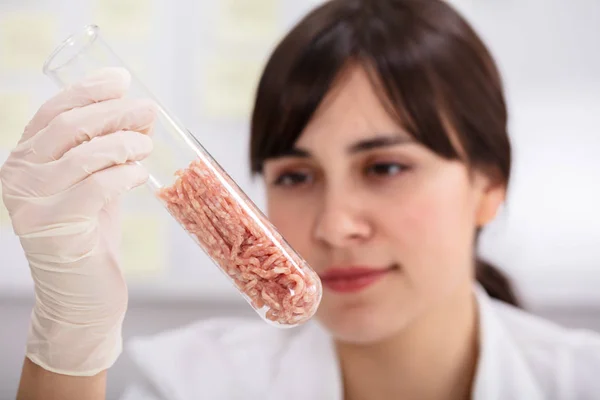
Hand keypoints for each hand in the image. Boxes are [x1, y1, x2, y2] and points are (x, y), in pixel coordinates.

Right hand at [0, 68, 156, 375]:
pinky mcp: (53, 228)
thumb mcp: (98, 183)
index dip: (88, 90)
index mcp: (26, 159)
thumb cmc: (91, 235)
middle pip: (67, 127)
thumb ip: (109, 152)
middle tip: (148, 109)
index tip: (121, 78)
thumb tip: (140, 114)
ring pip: (81, 154)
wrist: (81, 295)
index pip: (53, 111)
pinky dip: (123, 175)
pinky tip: (140, 174)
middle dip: (112, 112)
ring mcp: (31, 202)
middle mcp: (19, 176)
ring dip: (123, 143)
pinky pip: (94, 187)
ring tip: (147, 144)